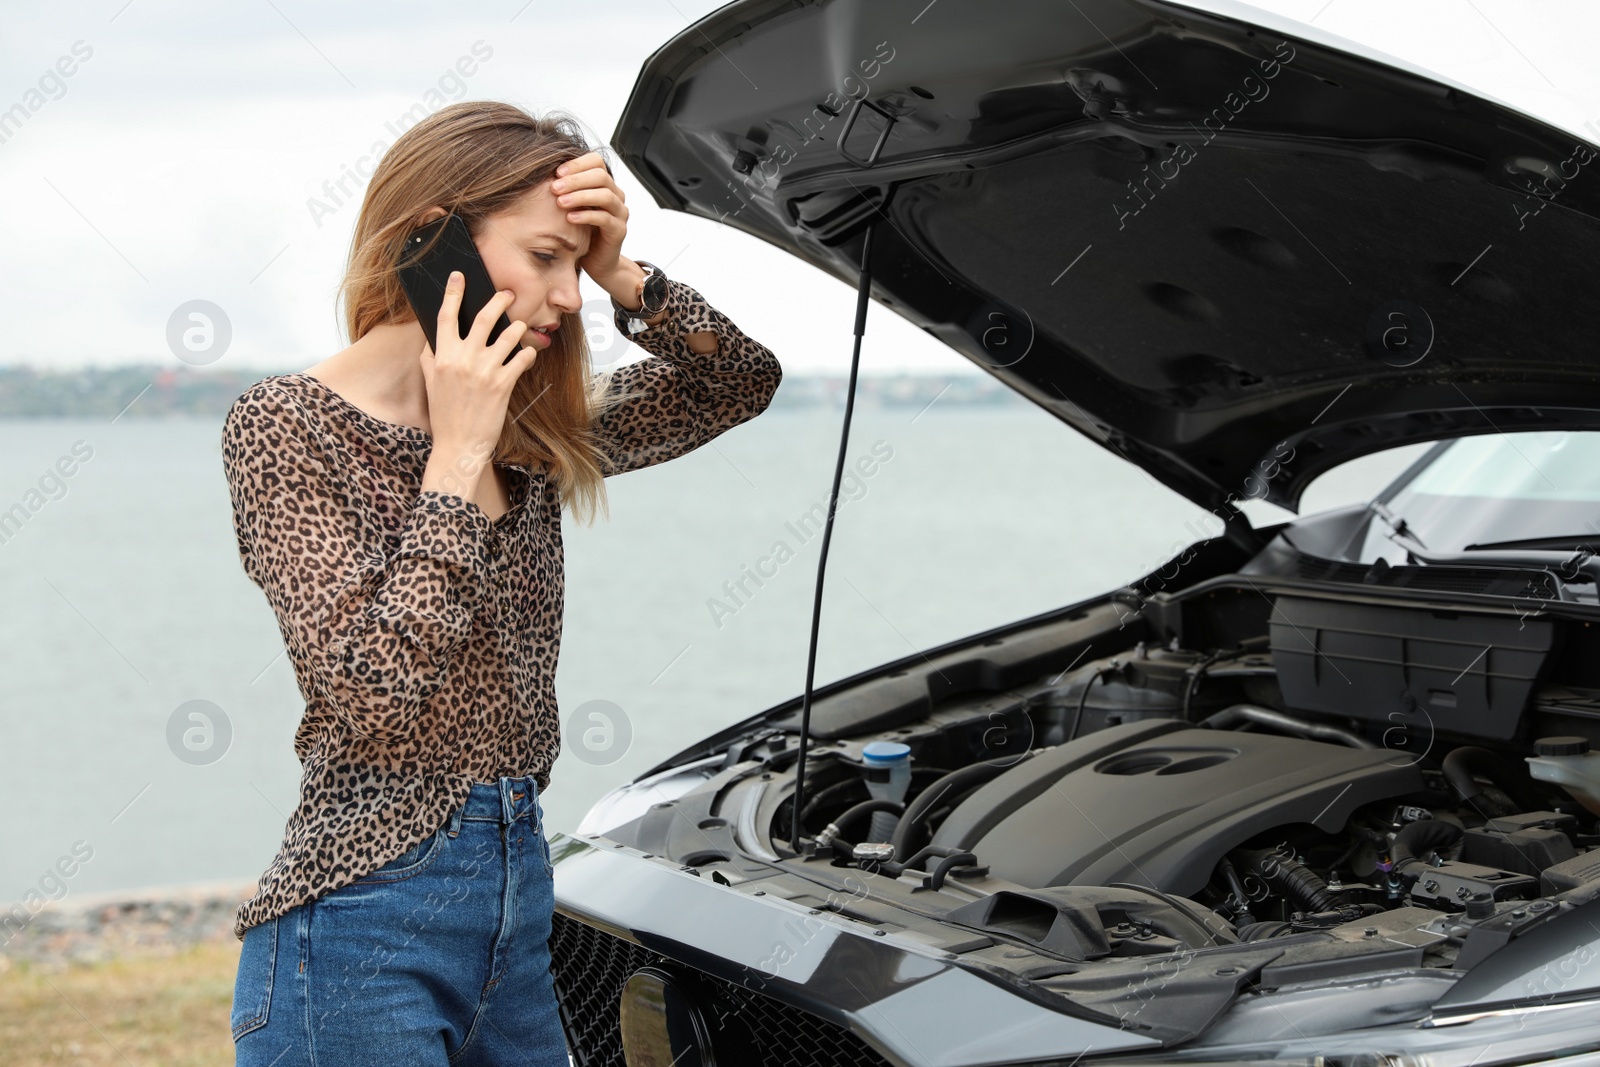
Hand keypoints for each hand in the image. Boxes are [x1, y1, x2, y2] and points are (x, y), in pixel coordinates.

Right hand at [418, 271, 536, 490]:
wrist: (459, 444)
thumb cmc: (444, 413)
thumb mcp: (430, 381)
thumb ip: (431, 355)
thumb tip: (432, 334)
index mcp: (442, 356)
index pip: (446, 316)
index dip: (453, 293)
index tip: (460, 276)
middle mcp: (463, 359)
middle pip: (483, 318)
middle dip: (498, 301)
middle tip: (508, 293)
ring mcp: (484, 371)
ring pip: (508, 335)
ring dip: (518, 327)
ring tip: (522, 325)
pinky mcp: (503, 384)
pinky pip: (521, 358)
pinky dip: (527, 352)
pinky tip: (528, 353)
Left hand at [551, 152, 629, 289]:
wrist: (597, 261)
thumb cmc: (582, 232)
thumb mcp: (572, 206)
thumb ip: (565, 189)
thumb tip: (541, 171)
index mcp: (605, 184)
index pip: (596, 162)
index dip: (577, 164)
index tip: (556, 172)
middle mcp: (616, 195)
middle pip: (601, 176)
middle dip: (575, 180)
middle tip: (555, 187)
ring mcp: (620, 213)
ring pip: (605, 195)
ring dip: (580, 196)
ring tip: (560, 202)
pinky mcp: (619, 231)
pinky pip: (605, 219)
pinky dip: (586, 216)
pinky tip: (570, 218)